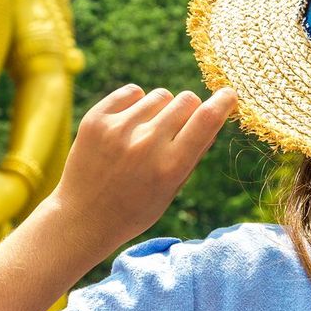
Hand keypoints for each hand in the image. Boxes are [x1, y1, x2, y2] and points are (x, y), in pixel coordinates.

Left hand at [46, 84, 238, 257]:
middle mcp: (146, 144)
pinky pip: (132, 92)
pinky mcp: (96, 119)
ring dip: (160, 109)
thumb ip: (193, 152)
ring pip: (160, 95)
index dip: (223, 102)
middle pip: (187, 100)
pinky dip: (136, 104)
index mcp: (170, 167)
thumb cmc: (135, 208)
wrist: (82, 218)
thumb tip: (215, 113)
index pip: (207, 119)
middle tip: (175, 129)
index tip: (228, 94)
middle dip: (189, 111)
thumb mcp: (172, 189)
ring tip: (145, 134)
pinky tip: (127, 126)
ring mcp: (119, 129)